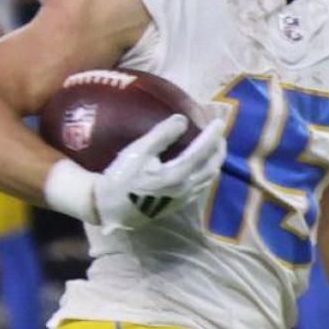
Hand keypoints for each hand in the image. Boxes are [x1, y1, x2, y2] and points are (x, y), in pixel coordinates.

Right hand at [92, 114, 226, 228]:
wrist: (110, 209)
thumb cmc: (121, 178)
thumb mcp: (138, 152)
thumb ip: (162, 134)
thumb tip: (182, 120)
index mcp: (177, 173)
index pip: (202, 151)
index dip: (212, 135)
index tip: (219, 122)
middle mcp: (186, 188)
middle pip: (212, 166)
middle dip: (219, 149)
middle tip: (219, 133)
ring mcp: (183, 199)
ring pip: (209, 179)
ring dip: (215, 161)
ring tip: (214, 148)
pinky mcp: (178, 205)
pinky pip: (201, 187)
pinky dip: (207, 173)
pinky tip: (202, 167)